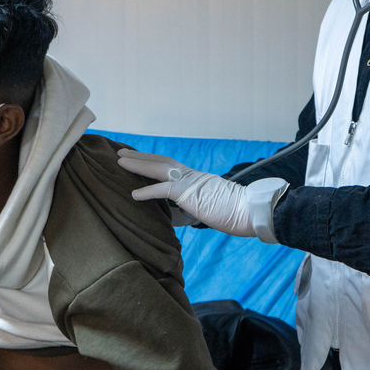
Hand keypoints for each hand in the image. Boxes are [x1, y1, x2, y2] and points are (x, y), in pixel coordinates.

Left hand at [117, 149, 288, 242]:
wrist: (249, 211)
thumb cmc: (231, 212)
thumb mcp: (202, 210)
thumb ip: (183, 211)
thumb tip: (167, 216)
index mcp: (195, 178)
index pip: (168, 165)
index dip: (151, 161)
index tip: (135, 158)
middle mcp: (190, 175)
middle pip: (160, 161)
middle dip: (139, 157)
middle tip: (120, 154)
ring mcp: (190, 182)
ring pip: (159, 168)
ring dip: (138, 164)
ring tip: (120, 162)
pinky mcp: (190, 192)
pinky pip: (164, 190)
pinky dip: (148, 191)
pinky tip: (134, 193)